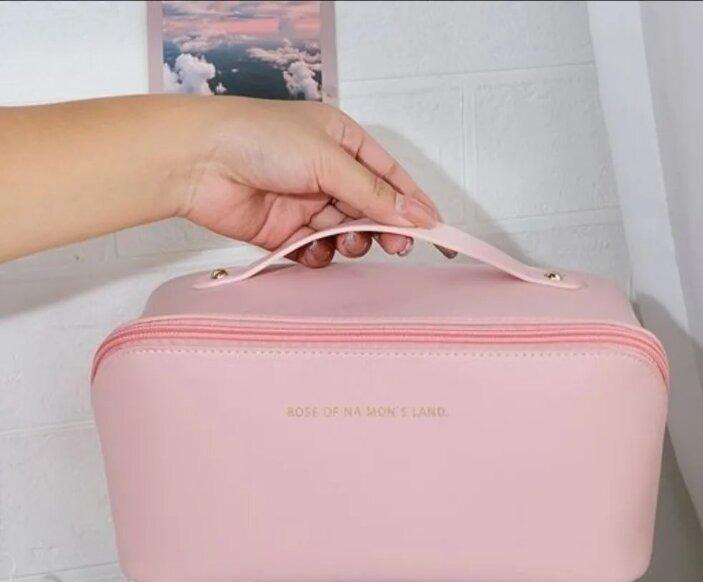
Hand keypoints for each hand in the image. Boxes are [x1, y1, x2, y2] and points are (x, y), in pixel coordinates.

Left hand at [179, 97, 439, 266]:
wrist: (198, 161)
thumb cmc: (258, 138)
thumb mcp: (328, 159)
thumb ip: (373, 193)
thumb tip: (414, 216)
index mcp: (343, 142)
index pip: (391, 178)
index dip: (416, 205)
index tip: (439, 233)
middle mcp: (327, 172)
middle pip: (372, 210)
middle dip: (385, 229)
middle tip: (396, 246)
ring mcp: (306, 203)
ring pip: (346, 233)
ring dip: (349, 241)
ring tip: (341, 238)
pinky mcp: (285, 231)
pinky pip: (315, 251)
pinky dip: (317, 255)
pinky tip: (308, 248)